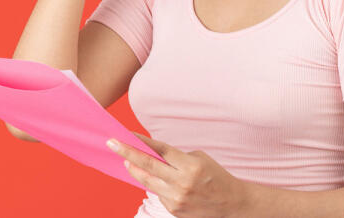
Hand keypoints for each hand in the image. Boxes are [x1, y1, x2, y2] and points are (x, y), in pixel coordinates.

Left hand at [106, 131, 251, 217]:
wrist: (232, 204)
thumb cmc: (215, 176)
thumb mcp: (200, 159)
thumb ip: (176, 158)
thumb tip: (151, 154)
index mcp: (191, 166)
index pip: (160, 150)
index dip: (141, 141)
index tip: (125, 134)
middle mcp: (182, 182)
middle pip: (148, 165)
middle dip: (127, 152)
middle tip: (111, 143)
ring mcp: (177, 198)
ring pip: (147, 181)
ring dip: (135, 170)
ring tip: (126, 160)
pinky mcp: (174, 209)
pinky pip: (158, 193)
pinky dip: (155, 185)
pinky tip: (159, 180)